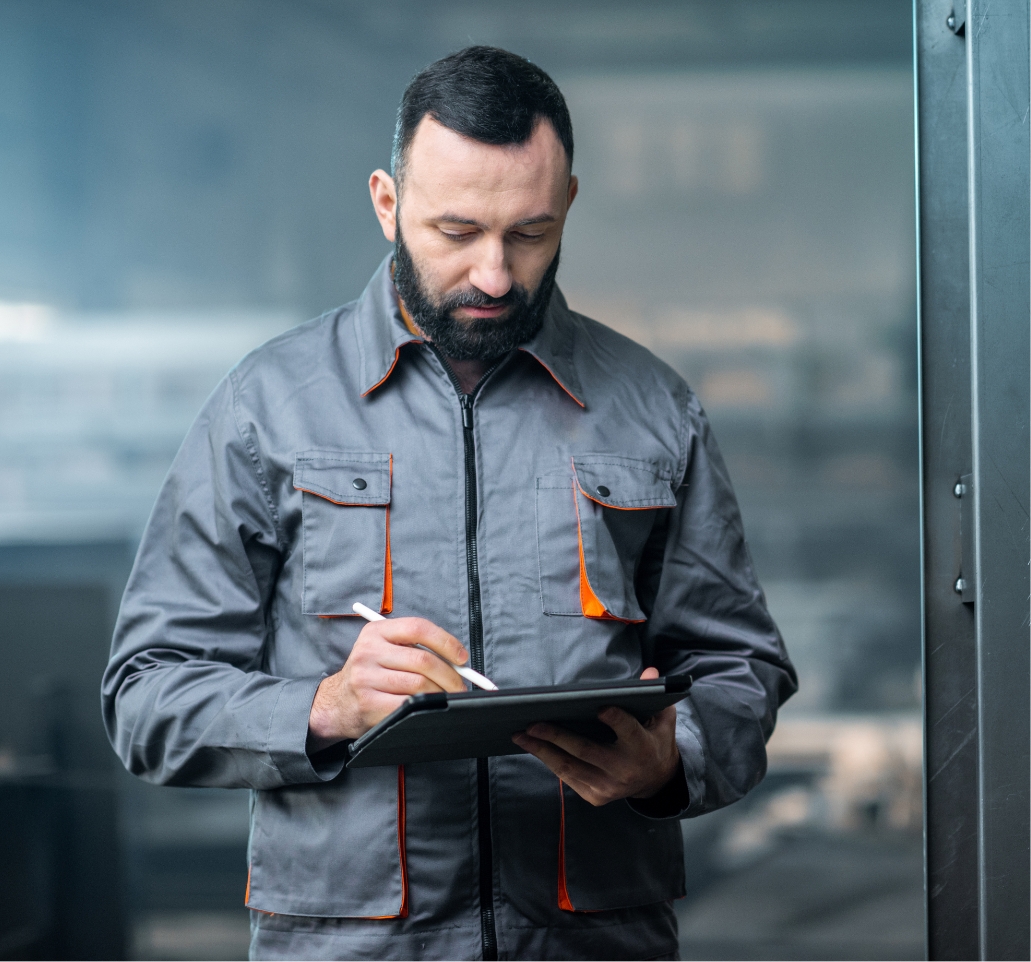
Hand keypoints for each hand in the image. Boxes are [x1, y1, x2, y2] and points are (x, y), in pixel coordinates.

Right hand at [307, 617, 468, 750]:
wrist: (337, 703)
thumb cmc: (371, 674)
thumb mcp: (384, 649)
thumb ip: (416, 648)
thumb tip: (458, 660)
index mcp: (376, 632)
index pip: (418, 628)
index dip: (446, 642)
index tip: (462, 657)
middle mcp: (368, 652)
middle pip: (423, 660)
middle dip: (451, 675)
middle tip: (461, 685)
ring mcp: (366, 678)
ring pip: (419, 685)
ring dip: (441, 694)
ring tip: (447, 697)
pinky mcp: (368, 704)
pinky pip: (408, 705)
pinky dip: (425, 708)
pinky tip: (429, 708)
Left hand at [511, 667, 679, 806]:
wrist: (656, 780)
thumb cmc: (654, 740)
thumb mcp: (661, 717)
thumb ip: (654, 694)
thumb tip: (650, 671)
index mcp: (642, 748)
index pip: (628, 731)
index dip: (616, 720)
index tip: (600, 707)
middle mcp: (624, 770)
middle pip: (586, 751)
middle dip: (557, 737)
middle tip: (533, 723)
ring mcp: (608, 787)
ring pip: (569, 767)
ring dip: (542, 751)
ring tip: (520, 735)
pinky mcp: (595, 796)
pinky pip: (567, 776)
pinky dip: (549, 761)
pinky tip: (533, 747)